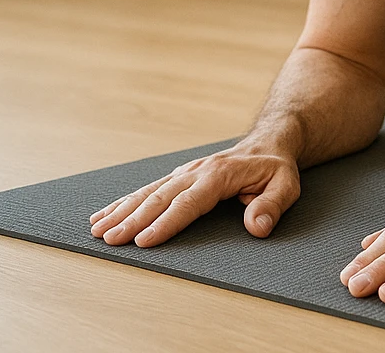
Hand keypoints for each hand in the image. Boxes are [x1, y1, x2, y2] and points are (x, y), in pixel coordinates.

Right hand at [88, 140, 300, 246]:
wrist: (269, 143)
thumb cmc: (276, 169)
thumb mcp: (286, 185)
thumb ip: (272, 206)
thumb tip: (256, 227)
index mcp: (220, 175)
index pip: (189, 202)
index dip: (166, 223)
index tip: (144, 240)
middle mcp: (197, 172)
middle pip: (160, 198)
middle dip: (133, 220)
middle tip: (110, 240)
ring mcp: (185, 173)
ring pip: (148, 193)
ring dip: (121, 211)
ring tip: (98, 230)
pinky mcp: (178, 177)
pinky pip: (148, 189)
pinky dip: (124, 202)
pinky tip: (104, 215)